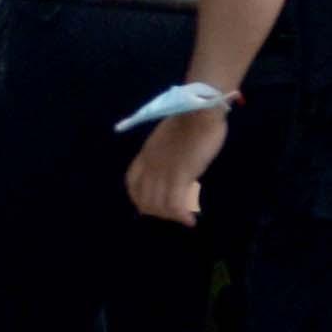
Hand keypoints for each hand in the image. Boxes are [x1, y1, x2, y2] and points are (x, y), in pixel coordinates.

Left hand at [125, 106, 226, 226]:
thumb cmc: (190, 119)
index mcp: (146, 154)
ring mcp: (164, 171)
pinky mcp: (180, 175)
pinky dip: (181, 216)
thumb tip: (173, 162)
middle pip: (144, 199)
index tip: (151, 204)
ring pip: (158, 206)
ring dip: (170, 216)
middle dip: (157, 212)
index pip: (132, 182)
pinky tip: (190, 220)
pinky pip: (175, 205)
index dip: (138, 197)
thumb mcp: (169, 137)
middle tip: (173, 214)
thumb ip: (166, 151)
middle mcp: (151, 165)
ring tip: (183, 217)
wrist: (199, 111)